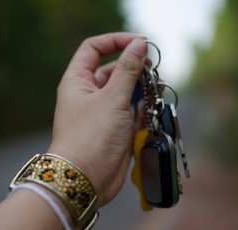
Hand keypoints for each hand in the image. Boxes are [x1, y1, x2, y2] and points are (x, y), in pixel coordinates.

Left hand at [48, 32, 146, 206]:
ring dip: (143, 88)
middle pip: (113, 70)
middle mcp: (89, 95)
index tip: (138, 42)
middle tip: (153, 68)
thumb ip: (128, 70)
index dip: (115, 41)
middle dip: (134, 67)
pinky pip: (132, 112)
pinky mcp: (116, 130)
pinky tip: (156, 105)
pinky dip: (145, 108)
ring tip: (159, 87)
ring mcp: (103, 114)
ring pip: (126, 92)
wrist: (86, 179)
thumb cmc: (91, 136)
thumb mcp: (112, 98)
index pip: (93, 49)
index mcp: (78, 82)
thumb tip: (138, 44)